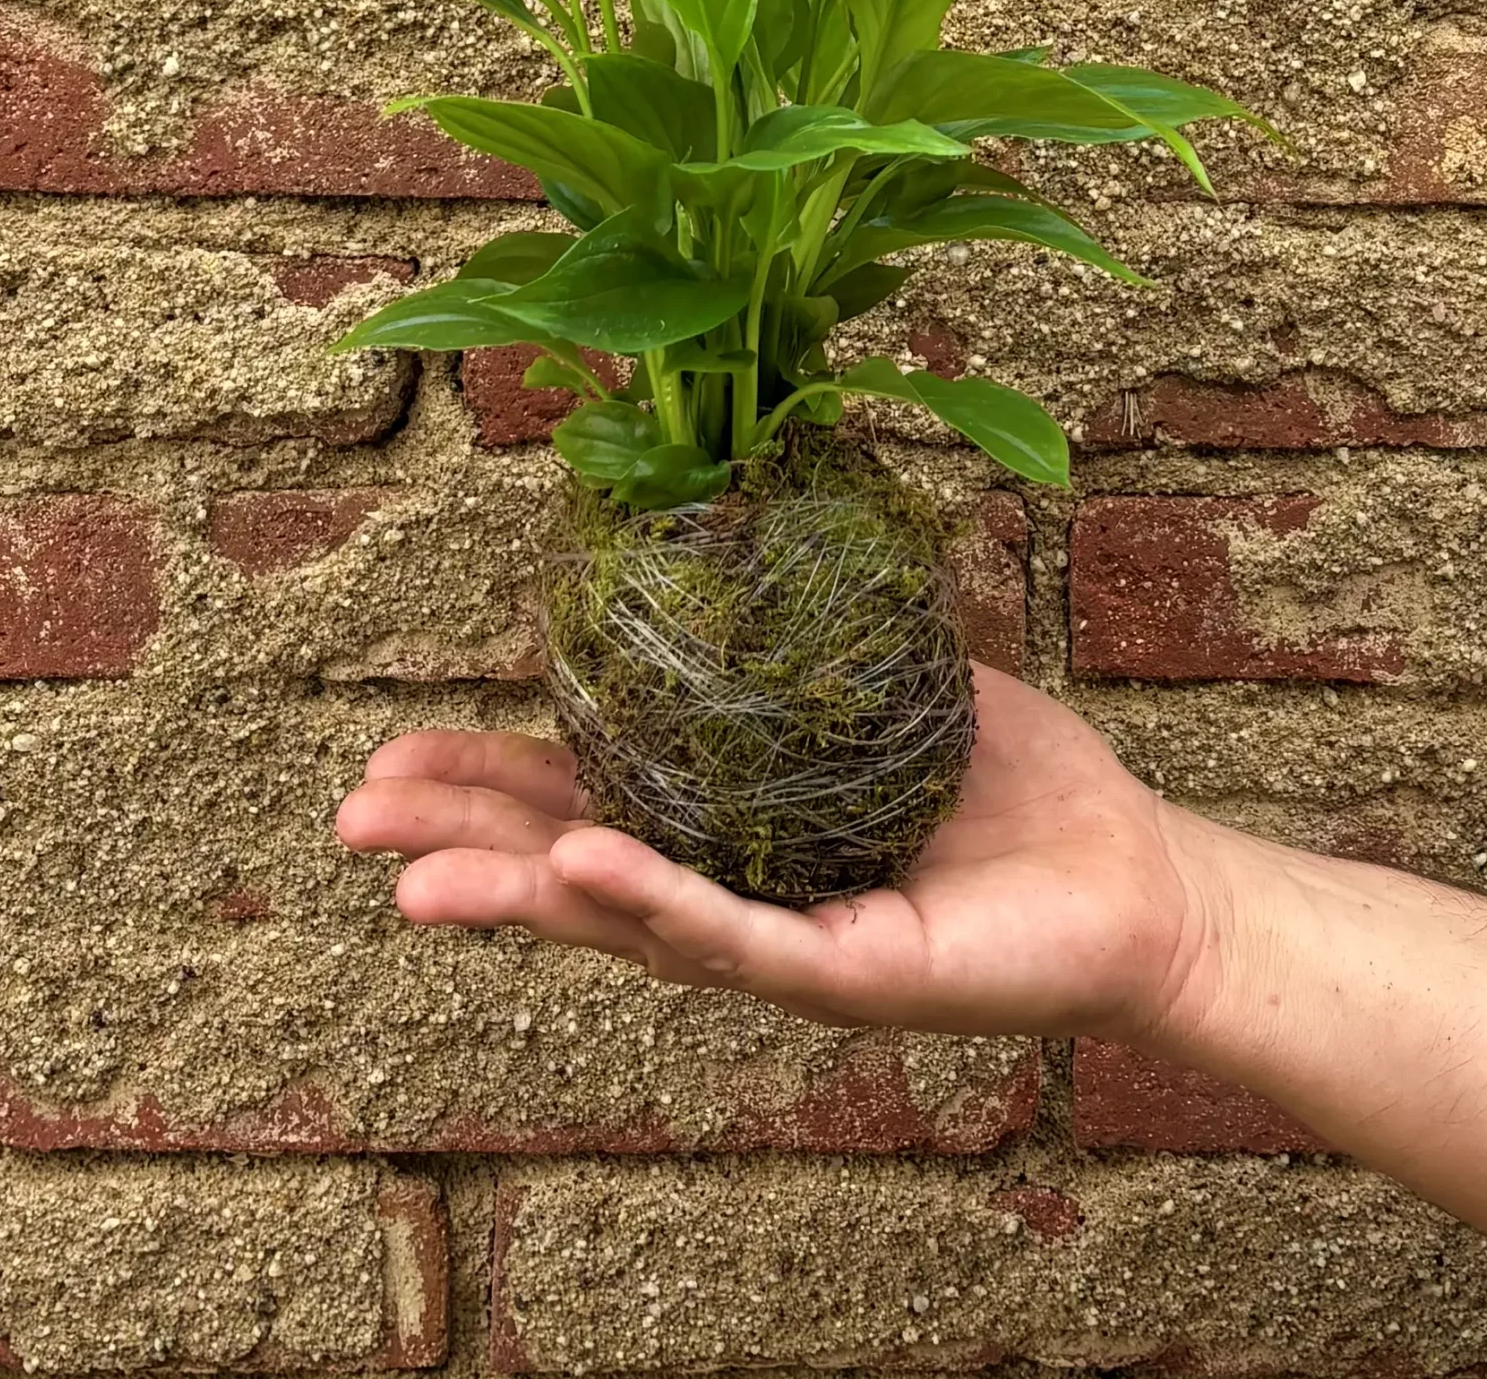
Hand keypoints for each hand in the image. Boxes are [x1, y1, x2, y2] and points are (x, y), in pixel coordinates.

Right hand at [334, 663, 1220, 1043]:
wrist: (1136, 878)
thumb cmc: (1019, 789)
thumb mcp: (892, 687)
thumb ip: (808, 632)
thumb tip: (739, 514)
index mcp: (738, 825)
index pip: (592, 800)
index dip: (494, 782)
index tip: (398, 751)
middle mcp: (741, 892)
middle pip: (576, 870)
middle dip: (463, 843)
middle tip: (350, 817)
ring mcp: (785, 944)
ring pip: (628, 918)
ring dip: (518, 892)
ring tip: (413, 874)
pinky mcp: (847, 973)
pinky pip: (735, 935)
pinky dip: (654, 902)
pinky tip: (578, 871)